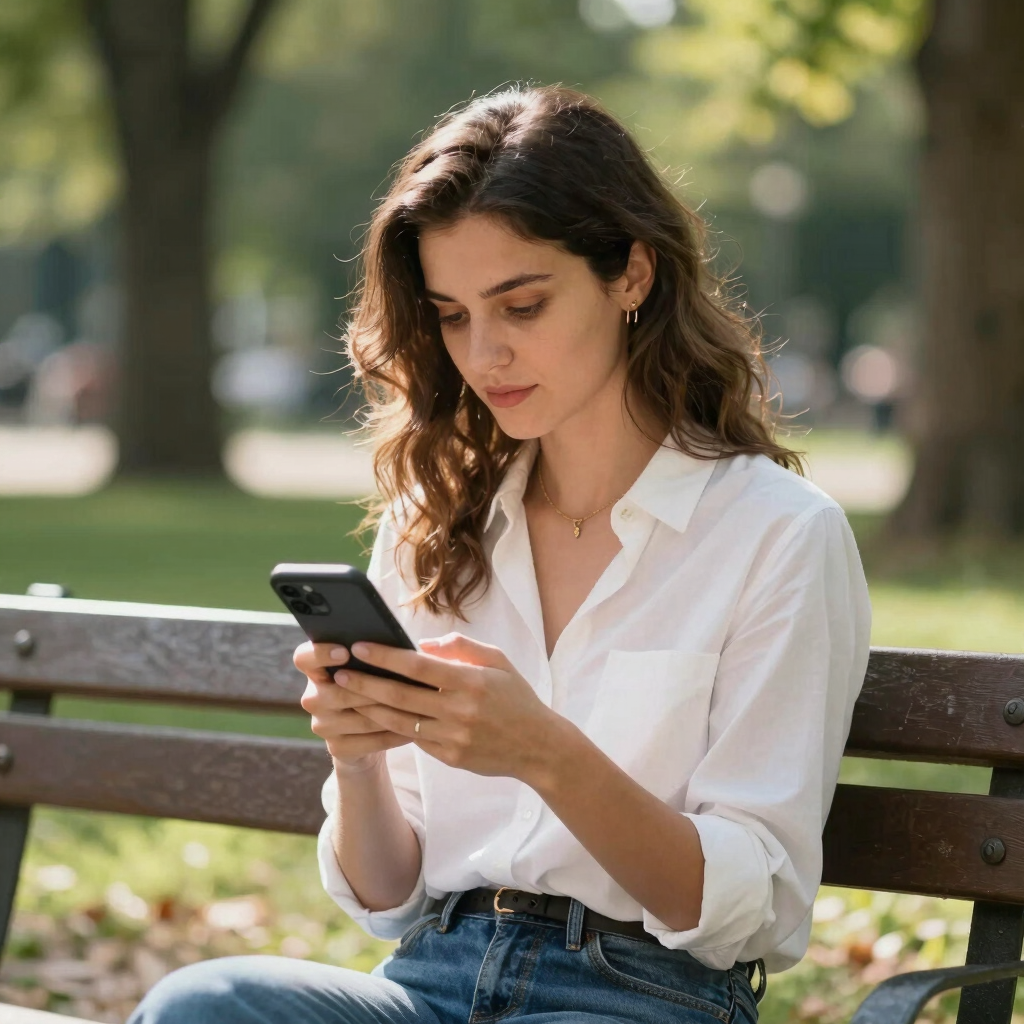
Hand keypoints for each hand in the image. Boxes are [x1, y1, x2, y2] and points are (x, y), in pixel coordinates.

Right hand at [294, 641, 409, 771]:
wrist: (369, 735)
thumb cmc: (375, 688)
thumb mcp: (371, 669)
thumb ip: (377, 655)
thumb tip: (403, 646)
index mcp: (316, 670)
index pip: (304, 657)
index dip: (321, 653)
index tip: (346, 651)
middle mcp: (313, 697)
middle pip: (339, 691)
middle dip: (373, 688)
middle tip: (403, 683)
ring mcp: (322, 725)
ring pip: (361, 717)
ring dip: (391, 711)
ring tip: (418, 705)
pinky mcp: (336, 748)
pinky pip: (370, 741)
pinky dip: (395, 734)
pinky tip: (414, 728)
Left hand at [338, 633, 561, 781]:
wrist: (538, 747)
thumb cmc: (517, 698)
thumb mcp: (498, 661)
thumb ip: (462, 647)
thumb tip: (423, 646)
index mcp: (471, 682)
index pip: (418, 667)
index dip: (385, 656)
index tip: (360, 647)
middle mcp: (459, 711)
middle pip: (400, 695)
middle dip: (364, 683)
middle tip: (339, 673)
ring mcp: (452, 737)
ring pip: (399, 720)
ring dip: (369, 707)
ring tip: (346, 695)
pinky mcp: (449, 756)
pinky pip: (413, 738)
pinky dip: (390, 726)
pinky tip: (373, 715)